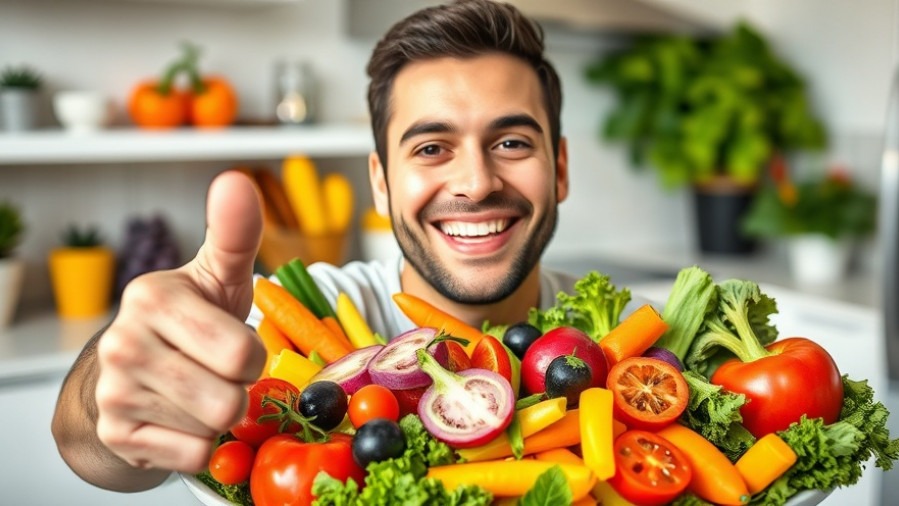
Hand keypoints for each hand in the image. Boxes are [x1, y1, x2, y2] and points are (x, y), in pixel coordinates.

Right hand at [94, 170, 266, 471]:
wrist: (134, 371)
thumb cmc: (190, 320)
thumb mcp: (217, 275)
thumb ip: (234, 233)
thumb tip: (236, 181)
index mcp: (152, 298)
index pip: (241, 353)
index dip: (251, 357)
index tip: (232, 346)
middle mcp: (124, 344)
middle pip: (230, 397)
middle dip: (239, 389)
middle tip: (220, 372)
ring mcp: (115, 393)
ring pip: (213, 428)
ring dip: (220, 417)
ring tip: (201, 391)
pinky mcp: (116, 435)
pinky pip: (192, 455)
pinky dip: (200, 444)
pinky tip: (182, 419)